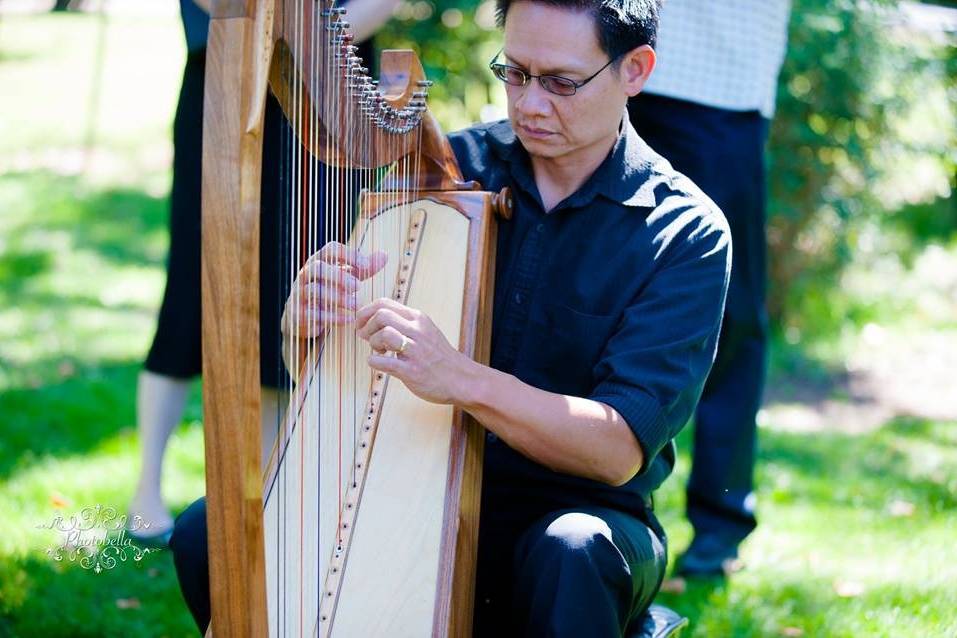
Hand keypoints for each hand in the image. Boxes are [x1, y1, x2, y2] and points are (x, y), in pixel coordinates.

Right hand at [281, 242, 386, 339]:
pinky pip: (312, 313)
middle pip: (317, 267)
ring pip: (314, 290)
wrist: (305, 318)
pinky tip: (348, 320)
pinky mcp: (297, 313)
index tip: (366, 266)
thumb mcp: (347, 278)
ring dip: (337, 297)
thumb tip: (385, 255)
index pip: (330, 249)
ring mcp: (299, 294)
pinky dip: (332, 317)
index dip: (348, 254)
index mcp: (318, 262)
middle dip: (339, 276)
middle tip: (358, 287)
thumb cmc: (329, 292)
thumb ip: (364, 268)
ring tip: (356, 305)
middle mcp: (305, 275)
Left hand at [355, 297, 477, 404]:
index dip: (366, 312)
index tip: (361, 323)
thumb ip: (404, 323)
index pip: (384, 302)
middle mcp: (417, 331)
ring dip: (373, 343)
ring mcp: (416, 351)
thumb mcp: (425, 331)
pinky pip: (384, 362)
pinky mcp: (412, 371)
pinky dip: (374, 361)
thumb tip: (375, 319)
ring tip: (378, 351)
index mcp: (418, 318)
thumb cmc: (439, 357)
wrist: (462, 379)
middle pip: (381, 315)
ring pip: (384, 334)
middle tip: (366, 338)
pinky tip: (377, 363)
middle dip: (367, 326)